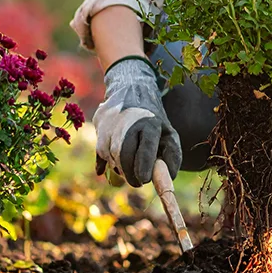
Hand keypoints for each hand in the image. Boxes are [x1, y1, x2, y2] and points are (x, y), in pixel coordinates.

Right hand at [93, 56, 181, 186]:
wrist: (131, 90)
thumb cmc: (153, 119)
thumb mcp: (168, 132)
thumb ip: (172, 155)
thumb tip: (169, 177)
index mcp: (149, 122)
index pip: (145, 147)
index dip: (144, 166)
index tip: (144, 180)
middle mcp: (127, 121)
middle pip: (123, 153)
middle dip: (129, 173)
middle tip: (138, 182)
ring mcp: (110, 122)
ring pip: (109, 154)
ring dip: (119, 167)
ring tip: (129, 167)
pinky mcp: (99, 125)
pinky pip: (100, 152)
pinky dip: (106, 163)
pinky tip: (112, 167)